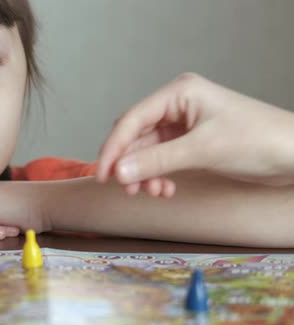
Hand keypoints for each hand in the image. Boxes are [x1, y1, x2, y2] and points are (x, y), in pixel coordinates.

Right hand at [97, 73, 293, 196]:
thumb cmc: (258, 140)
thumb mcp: (202, 149)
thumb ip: (157, 161)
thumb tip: (119, 172)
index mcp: (178, 93)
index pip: (132, 119)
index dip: (114, 147)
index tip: (104, 173)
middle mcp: (177, 106)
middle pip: (136, 136)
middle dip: (130, 164)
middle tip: (127, 188)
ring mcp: (183, 125)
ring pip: (147, 151)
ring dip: (144, 173)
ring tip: (152, 192)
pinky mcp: (191, 143)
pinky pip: (162, 160)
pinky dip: (158, 176)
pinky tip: (166, 189)